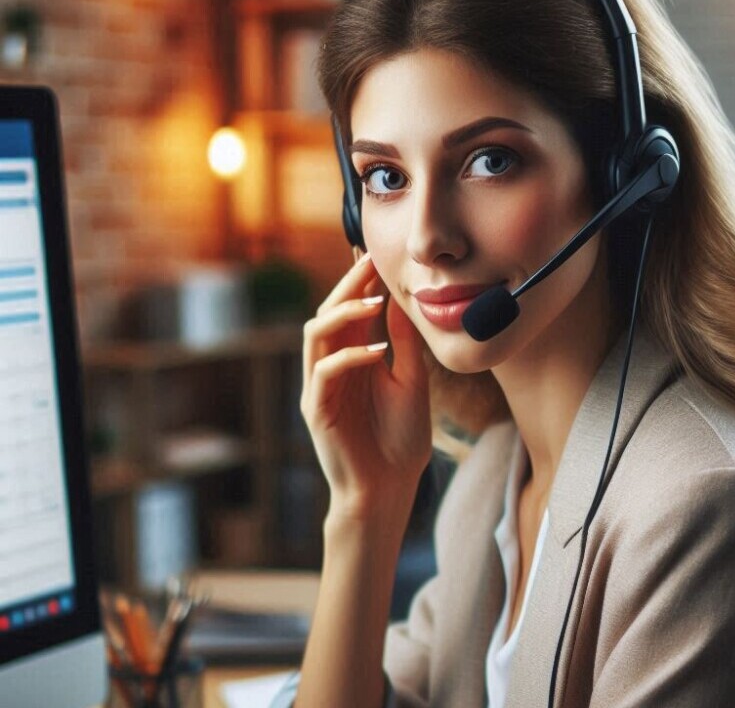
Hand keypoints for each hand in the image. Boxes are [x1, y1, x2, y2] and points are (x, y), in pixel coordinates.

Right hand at [301, 252, 431, 520]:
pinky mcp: (317, 409)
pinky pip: (325, 371)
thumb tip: (402, 301)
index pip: (350, 310)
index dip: (359, 281)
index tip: (375, 254)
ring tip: (374, 301)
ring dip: (343, 313)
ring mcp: (321, 387)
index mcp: (354, 358)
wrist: (389, 489)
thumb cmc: (401, 440)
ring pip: (316, 333)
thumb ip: (403, 344)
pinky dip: (350, 357)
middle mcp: (332, 366)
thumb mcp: (411, 381)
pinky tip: (378, 352)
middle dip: (348, 285)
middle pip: (328, 312)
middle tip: (370, 262)